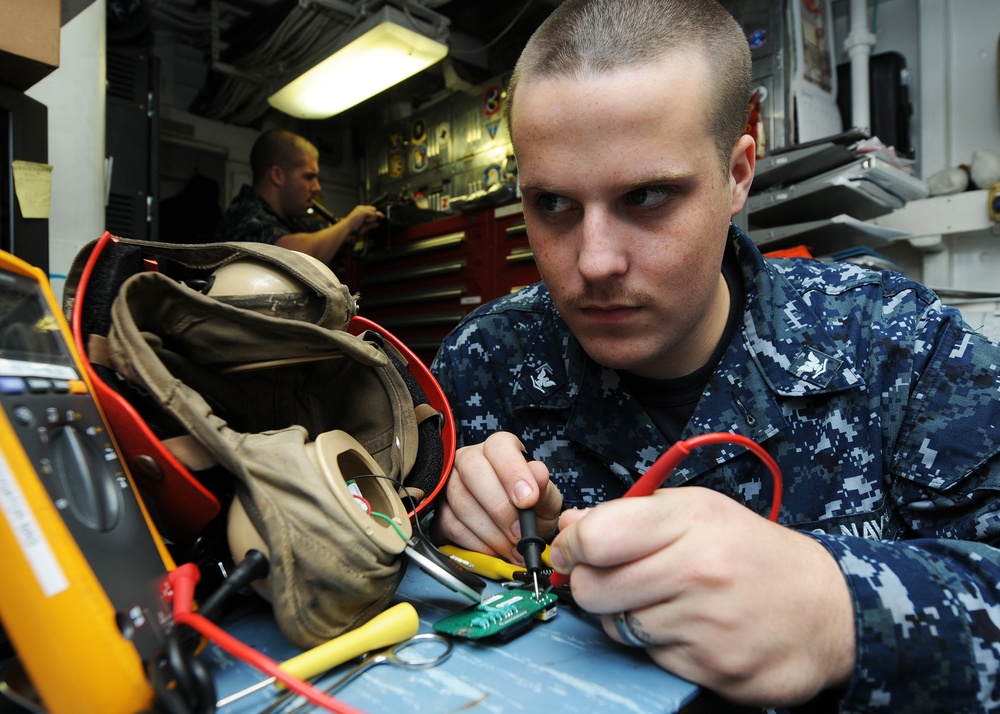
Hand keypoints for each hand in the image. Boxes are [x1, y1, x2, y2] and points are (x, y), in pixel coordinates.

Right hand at [343, 205, 383, 235]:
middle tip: (371, 221)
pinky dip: (371, 219)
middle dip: (375, 216)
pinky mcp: (363, 211)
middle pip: (374, 209)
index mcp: (360, 210)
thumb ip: (371, 225)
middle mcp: (361, 208)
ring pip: (374, 211)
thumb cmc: (353, 229)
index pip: (371, 209)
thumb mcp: (365, 227)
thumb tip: (378, 224)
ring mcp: (362, 209)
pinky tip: (365, 221)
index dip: (376, 214)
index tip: (382, 217)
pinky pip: (373, 214)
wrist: (347, 228)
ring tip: (366, 222)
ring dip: (372, 218)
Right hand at [431, 432, 562, 563]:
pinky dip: (477, 542)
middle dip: (500, 508)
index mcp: (499, 449)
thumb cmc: (530, 509)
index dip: (513, 472)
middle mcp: (470, 459)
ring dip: (490, 531)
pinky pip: (452, 524)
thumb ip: (545, 488)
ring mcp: (450, 482)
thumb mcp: (546, 500)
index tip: (528, 500)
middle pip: (473, 471)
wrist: (515, 532)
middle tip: (519, 533)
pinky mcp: (441, 509)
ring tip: (511, 546)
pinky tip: (494, 549)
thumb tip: (539, 473)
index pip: (499, 447)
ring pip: (461, 501)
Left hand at [549, 487, 854, 706]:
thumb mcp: (699, 511)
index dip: (572, 545)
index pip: (597, 537)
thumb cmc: (754, 554)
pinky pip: (649, 657)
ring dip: (625, 616)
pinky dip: (656, 644)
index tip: (573, 549)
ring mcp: (705, 624)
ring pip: (617, 626)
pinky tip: (684, 628)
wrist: (826, 611)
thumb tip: (572, 525)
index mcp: (691, 520)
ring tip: (660, 601)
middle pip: (594, 588)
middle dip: (591, 584)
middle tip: (612, 579)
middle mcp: (697, 570)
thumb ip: (632, 515)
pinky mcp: (712, 668)